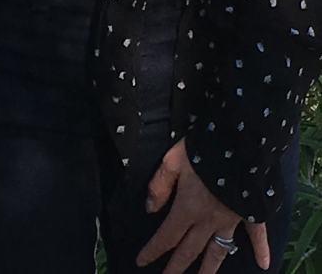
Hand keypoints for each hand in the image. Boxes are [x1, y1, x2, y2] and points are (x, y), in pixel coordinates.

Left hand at [136, 139, 269, 273]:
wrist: (240, 143)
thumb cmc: (204, 149)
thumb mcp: (172, 160)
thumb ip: (159, 184)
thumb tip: (150, 207)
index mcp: (188, 208)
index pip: (167, 236)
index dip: (153, 250)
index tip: (141, 261)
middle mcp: (208, 220)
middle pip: (189, 251)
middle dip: (176, 268)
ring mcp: (231, 219)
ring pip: (218, 252)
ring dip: (209, 270)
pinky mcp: (249, 212)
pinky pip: (257, 235)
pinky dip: (261, 249)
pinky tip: (264, 264)